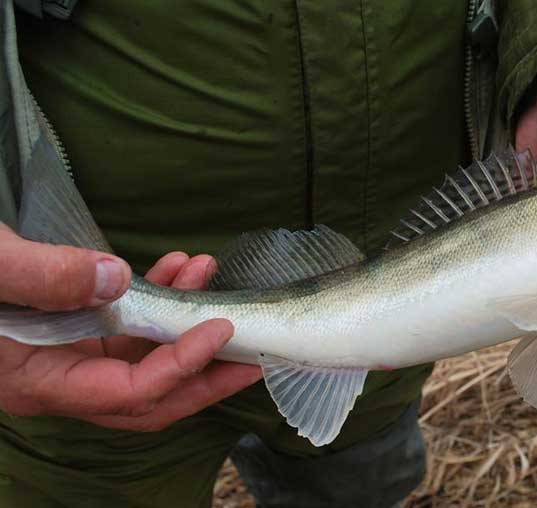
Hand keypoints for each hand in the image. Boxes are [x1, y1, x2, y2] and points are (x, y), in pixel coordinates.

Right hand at [0, 225, 261, 430]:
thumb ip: (41, 277)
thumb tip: (114, 278)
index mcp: (38, 381)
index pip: (127, 394)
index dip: (180, 369)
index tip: (221, 331)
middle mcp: (59, 378)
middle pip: (150, 397)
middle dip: (207, 377)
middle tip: (258, 353)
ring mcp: (67, 356)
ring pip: (143, 356)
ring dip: (184, 321)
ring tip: (208, 273)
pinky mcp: (71, 330)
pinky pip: (125, 327)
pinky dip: (156, 300)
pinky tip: (176, 267)